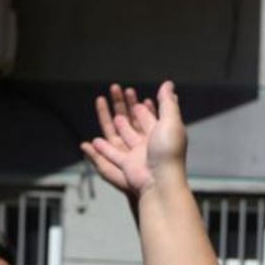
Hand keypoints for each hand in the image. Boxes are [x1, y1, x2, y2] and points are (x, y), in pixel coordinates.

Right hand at [85, 81, 186, 196]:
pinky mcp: (126, 165)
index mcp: (160, 133)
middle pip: (134, 125)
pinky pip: (113, 155)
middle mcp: (148, 144)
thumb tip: (168, 83)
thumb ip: (167, 102)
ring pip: (123, 138)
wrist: (159, 180)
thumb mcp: (171, 121)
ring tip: (111, 118)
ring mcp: (137, 155)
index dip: (144, 108)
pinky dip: (104, 148)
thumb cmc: (167, 150)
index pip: (151, 118)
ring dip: (117, 127)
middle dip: (126, 111)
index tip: (135, 97)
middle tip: (116, 101)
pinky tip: (94, 141)